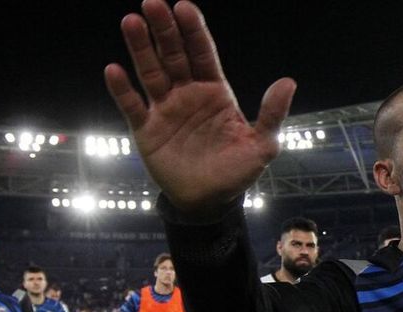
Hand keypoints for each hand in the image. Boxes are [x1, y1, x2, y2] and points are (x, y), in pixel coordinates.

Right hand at [104, 0, 295, 215]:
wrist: (209, 201)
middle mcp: (188, 94)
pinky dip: (122, 89)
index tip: (184, 7)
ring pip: (150, 72)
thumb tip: (288, 82)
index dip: (194, 31)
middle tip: (153, 3)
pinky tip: (114, 70)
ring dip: (141, 49)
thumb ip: (271, 114)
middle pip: (173, 55)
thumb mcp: (262, 145)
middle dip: (165, 30)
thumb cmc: (236, 171)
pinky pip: (132, 105)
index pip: (202, 54)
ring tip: (131, 21)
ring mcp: (165, 109)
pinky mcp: (146, 129)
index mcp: (215, 92)